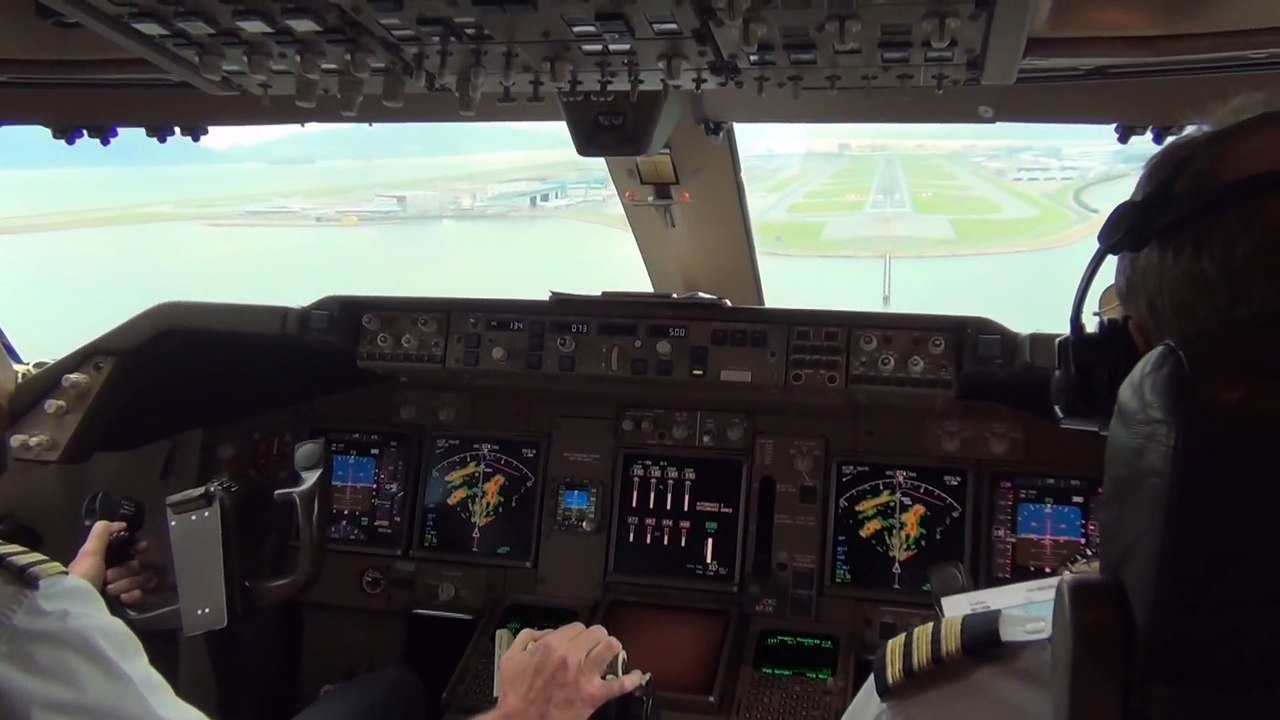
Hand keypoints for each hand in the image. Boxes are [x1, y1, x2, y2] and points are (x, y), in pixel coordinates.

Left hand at [67, 520, 152, 605]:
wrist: (76, 607)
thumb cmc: (81, 576)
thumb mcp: (89, 551)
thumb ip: (102, 532)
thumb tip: (122, 524)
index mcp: (104, 561)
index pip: (129, 550)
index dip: (136, 548)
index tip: (141, 547)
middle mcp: (114, 574)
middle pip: (136, 566)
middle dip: (124, 570)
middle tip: (108, 576)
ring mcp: (120, 591)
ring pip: (140, 580)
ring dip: (126, 583)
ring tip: (110, 590)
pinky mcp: (125, 605)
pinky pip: (140, 596)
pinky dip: (132, 596)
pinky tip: (122, 598)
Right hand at [493, 623, 647, 719]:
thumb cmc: (516, 695)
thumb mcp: (511, 658)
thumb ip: (525, 637)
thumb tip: (541, 632)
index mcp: (552, 645)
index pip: (577, 626)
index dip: (578, 633)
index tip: (577, 641)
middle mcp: (571, 657)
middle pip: (597, 632)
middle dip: (596, 638)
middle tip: (594, 646)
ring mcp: (584, 676)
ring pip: (611, 647)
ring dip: (612, 649)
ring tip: (610, 654)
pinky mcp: (593, 695)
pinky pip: (620, 684)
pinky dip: (631, 679)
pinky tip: (635, 676)